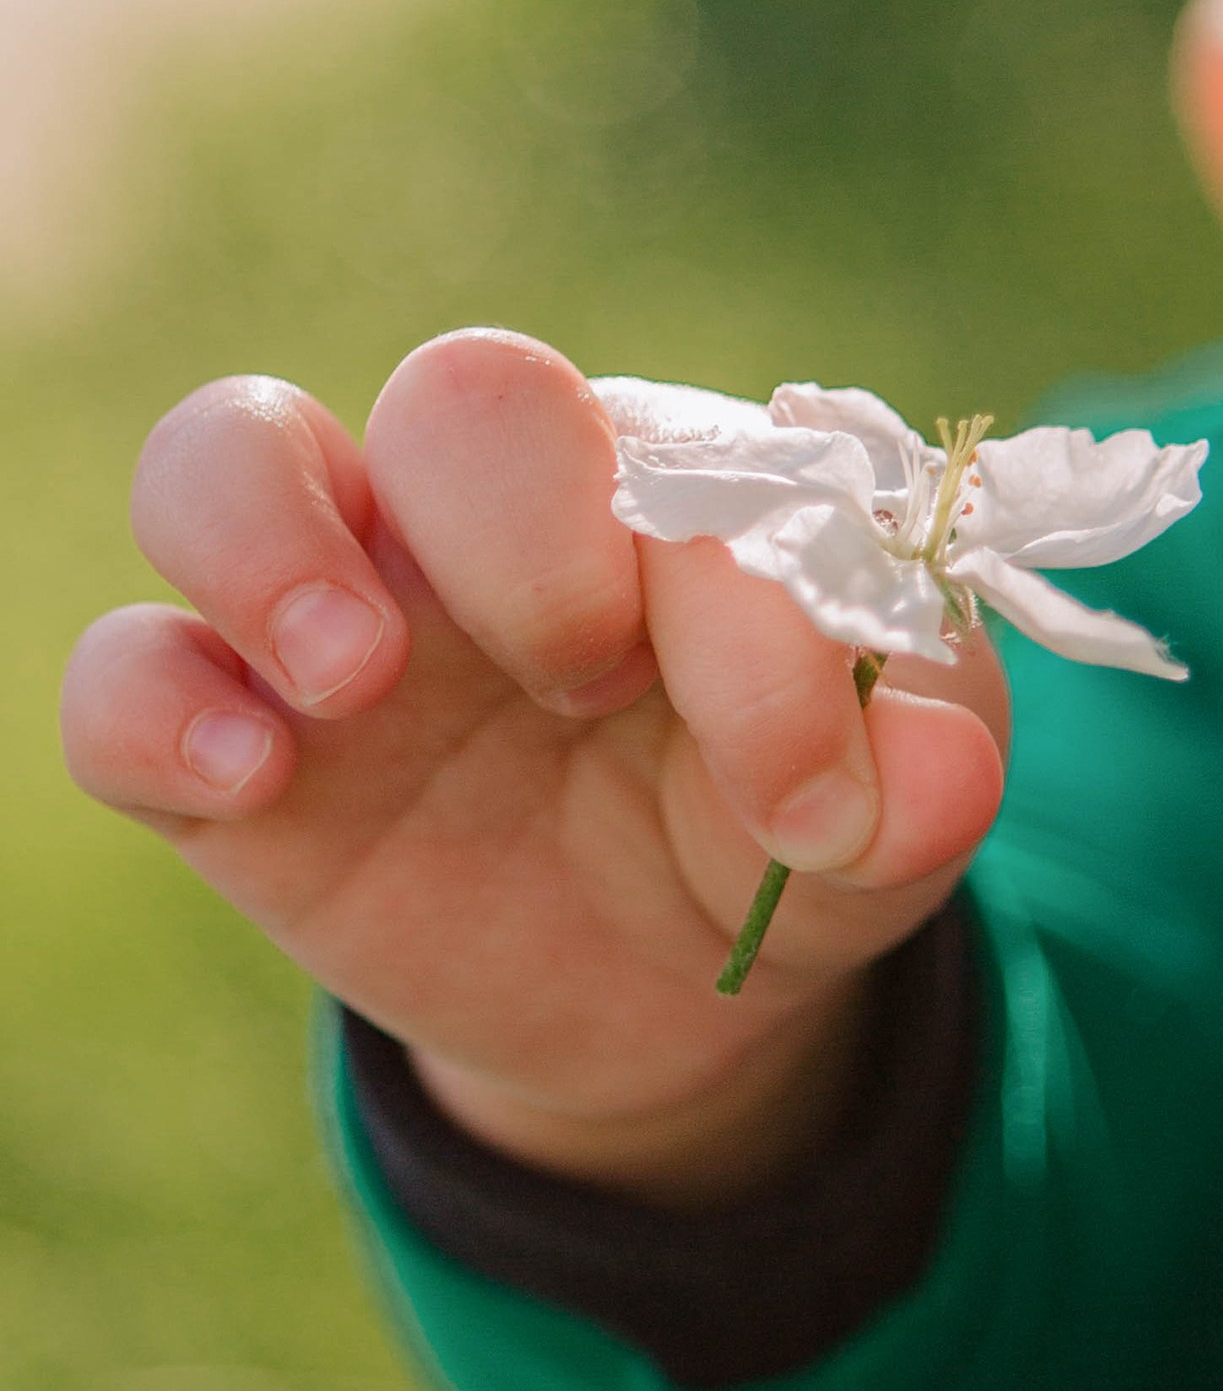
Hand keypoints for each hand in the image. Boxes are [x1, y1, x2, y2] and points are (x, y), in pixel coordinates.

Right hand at [62, 335, 1009, 1195]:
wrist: (672, 994)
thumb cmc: (779, 840)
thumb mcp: (885, 834)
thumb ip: (922, 791)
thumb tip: (934, 769)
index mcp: (671, 499)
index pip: (689, 462)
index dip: (749, 622)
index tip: (809, 801)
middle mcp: (491, 526)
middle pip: (461, 397)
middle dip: (531, 532)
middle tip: (588, 689)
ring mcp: (342, 625)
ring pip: (225, 457)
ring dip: (278, 540)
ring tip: (356, 674)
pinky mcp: (235, 762)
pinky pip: (121, 678)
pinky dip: (154, 703)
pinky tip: (248, 777)